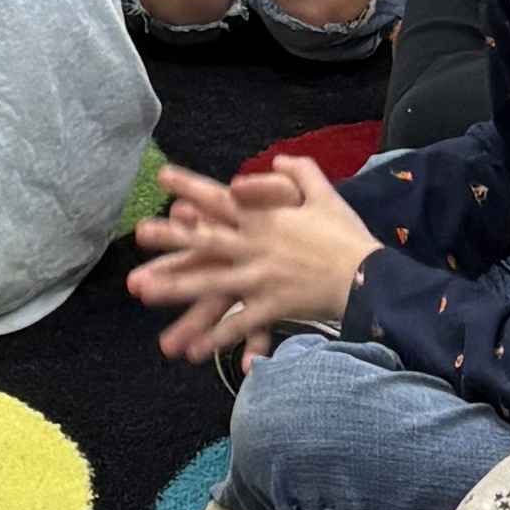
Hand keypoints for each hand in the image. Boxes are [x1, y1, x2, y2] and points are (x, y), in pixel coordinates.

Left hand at [126, 152, 374, 365]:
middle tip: (139, 232)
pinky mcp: (272, 306)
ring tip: (144, 293)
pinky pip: (239, 324)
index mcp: (266, 217)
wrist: (369, 276)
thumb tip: (277, 158)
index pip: (221, 197)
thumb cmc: (347, 234)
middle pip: (205, 240)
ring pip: (211, 284)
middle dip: (170, 237)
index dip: (191, 186)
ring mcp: (261, 278)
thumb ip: (299, 172)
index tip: (162, 177)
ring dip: (176, 290)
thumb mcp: (325, 193)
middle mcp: (256, 246)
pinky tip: (194, 351)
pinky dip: (217, 338)